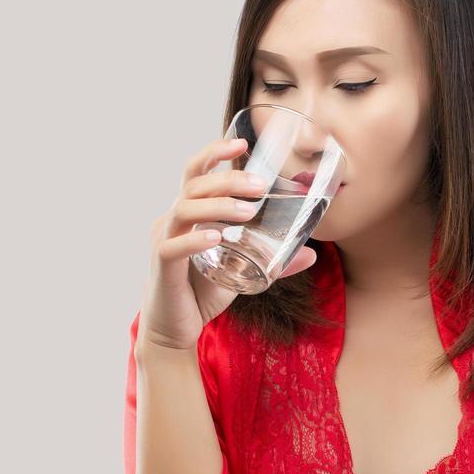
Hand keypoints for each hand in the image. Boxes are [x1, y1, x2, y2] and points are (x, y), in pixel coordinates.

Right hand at [138, 136, 316, 352]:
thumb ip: (272, 262)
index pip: (196, 171)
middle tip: (260, 187)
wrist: (173, 329)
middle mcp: (172, 220)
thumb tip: (311, 255)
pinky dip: (196, 239)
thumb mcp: (241, 272)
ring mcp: (164, 239)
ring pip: (185, 208)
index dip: (215, 152)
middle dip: (228, 180)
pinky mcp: (161, 265)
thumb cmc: (202, 293)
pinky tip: (217, 238)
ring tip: (249, 211)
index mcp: (188, 213)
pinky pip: (173, 246)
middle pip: (194, 184)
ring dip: (218, 205)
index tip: (242, 143)